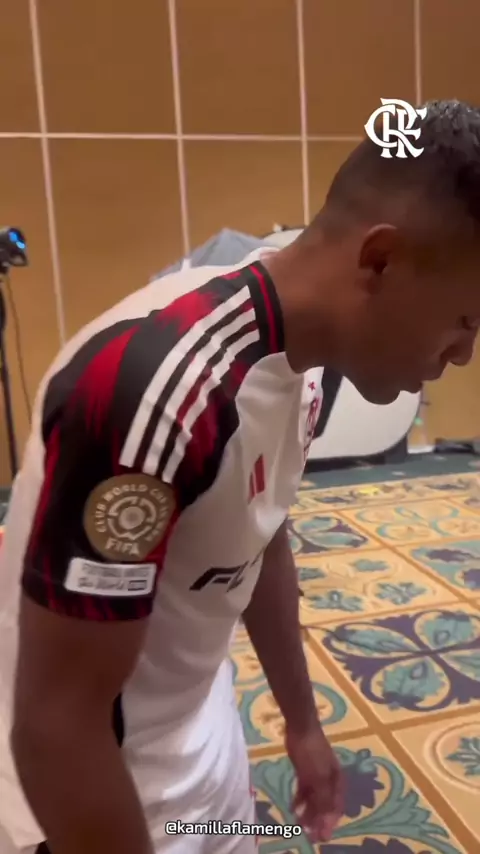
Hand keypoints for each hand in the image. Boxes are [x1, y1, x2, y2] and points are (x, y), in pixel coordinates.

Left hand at [285, 722, 343, 842]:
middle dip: (318, 821)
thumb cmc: (313, 753)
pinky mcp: (305, 771)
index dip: (329, 824)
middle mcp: (329, 781)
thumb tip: (326, 820)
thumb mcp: (318, 778)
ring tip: (299, 824)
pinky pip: (304, 791)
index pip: (336, 809)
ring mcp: (317, 776)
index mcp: (337, 782)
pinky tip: (293, 808)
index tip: (321, 837)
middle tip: (310, 836)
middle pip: (325, 806)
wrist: (301, 728)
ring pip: (314, 800)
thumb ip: (323, 799)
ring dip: (308, 813)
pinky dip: (300, 800)